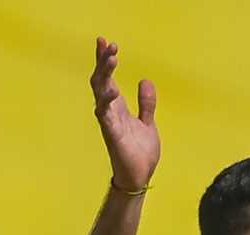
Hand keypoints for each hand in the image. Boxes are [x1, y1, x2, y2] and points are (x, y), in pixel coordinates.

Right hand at [90, 36, 158, 192]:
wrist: (140, 178)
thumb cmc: (140, 153)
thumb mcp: (148, 123)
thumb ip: (146, 103)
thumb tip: (146, 80)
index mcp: (118, 107)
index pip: (108, 78)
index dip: (105, 60)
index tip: (105, 41)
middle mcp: (110, 112)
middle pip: (101, 80)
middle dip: (103, 61)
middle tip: (108, 44)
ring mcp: (109, 122)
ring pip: (100, 93)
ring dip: (105, 75)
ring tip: (111, 59)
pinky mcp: (112, 135)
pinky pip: (105, 116)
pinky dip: (106, 102)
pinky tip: (112, 90)